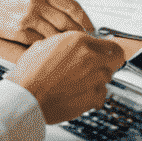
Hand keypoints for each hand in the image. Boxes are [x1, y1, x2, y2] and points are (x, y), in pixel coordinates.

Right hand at [0, 0, 94, 44]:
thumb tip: (73, 14)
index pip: (73, 6)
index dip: (86, 20)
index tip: (92, 30)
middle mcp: (38, 1)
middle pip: (67, 22)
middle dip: (78, 36)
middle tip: (85, 45)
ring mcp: (28, 16)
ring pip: (56, 35)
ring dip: (64, 45)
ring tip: (70, 52)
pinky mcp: (19, 31)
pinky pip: (40, 43)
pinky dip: (47, 49)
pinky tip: (51, 53)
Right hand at [7, 32, 125, 124]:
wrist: (25, 98)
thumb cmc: (30, 75)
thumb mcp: (45, 45)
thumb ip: (67, 43)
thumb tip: (75, 45)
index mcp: (79, 41)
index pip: (110, 43)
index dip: (107, 50)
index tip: (105, 54)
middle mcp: (90, 57)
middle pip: (116, 59)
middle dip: (107, 63)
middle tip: (96, 68)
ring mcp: (93, 78)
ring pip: (108, 77)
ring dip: (98, 80)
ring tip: (79, 83)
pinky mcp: (92, 97)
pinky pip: (102, 95)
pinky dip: (94, 96)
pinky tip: (79, 95)